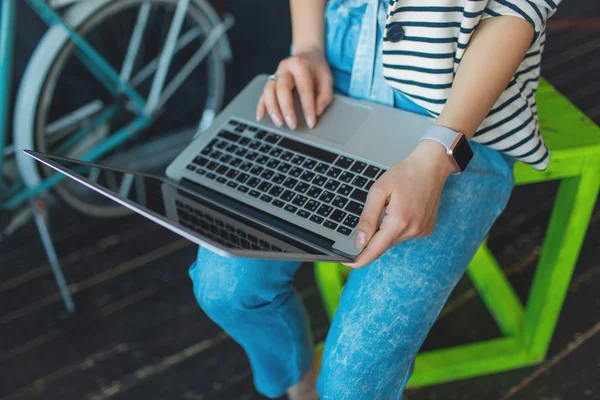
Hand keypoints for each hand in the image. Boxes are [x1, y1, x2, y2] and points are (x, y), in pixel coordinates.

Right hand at [256, 49, 332, 129]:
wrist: (307, 54)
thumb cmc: (317, 69)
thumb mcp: (327, 78)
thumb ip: (325, 96)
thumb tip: (316, 112)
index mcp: (300, 65)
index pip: (304, 88)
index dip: (308, 107)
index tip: (311, 123)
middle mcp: (285, 68)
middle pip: (282, 88)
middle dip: (287, 109)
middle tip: (293, 125)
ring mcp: (275, 74)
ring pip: (269, 91)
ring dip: (273, 109)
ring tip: (279, 123)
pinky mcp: (270, 81)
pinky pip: (262, 94)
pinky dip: (261, 106)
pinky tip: (261, 117)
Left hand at [346, 140, 454, 268]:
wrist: (431, 166)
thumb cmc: (405, 174)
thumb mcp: (378, 191)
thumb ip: (367, 218)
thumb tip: (360, 242)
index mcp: (399, 222)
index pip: (375, 250)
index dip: (359, 259)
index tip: (347, 263)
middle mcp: (412, 230)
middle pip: (383, 244)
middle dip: (372, 237)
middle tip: (371, 215)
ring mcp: (421, 231)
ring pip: (393, 240)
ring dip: (386, 230)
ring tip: (392, 206)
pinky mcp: (426, 230)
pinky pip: (405, 235)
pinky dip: (397, 228)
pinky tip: (401, 210)